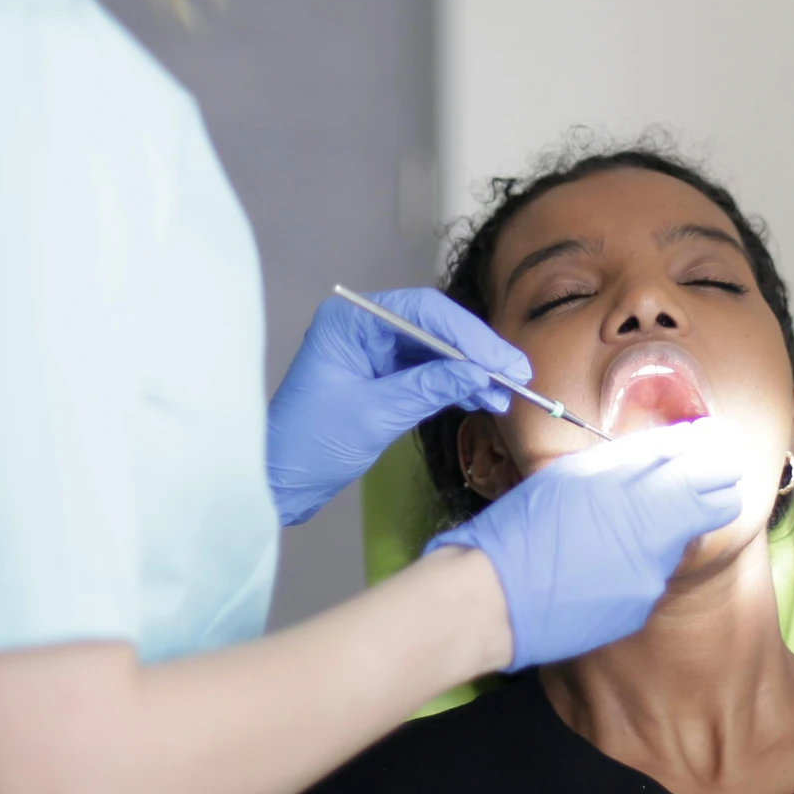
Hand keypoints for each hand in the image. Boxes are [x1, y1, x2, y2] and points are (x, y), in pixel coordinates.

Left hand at [266, 289, 517, 526]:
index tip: (504, 361)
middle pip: (434, 327)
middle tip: (516, 374)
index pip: (422, 312)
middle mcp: (363, 326)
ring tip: (506, 393)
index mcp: (351, 321)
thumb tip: (481, 374)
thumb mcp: (375, 415)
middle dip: (476, 352)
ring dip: (471, 371)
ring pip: (435, 350)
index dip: (469, 335)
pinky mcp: (381, 375)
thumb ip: (429, 388)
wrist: (277, 481)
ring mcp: (373, 350)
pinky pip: (427, 371)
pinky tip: (483, 398)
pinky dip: (455, 384)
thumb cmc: (310, 445)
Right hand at [429, 418, 745, 669]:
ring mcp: (652, 581)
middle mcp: (663, 543)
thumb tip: (677, 445)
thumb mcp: (579, 473)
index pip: (721, 474)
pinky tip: (592, 561)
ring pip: (675, 542)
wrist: (494, 600)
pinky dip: (630, 562)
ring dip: (658, 527)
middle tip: (681, 476)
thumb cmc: (526, 525)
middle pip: (718, 507)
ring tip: (608, 523)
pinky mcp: (636, 612)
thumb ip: (634, 459)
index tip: (711, 444)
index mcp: (649, 500)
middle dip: (708, 489)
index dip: (720, 456)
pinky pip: (647, 576)